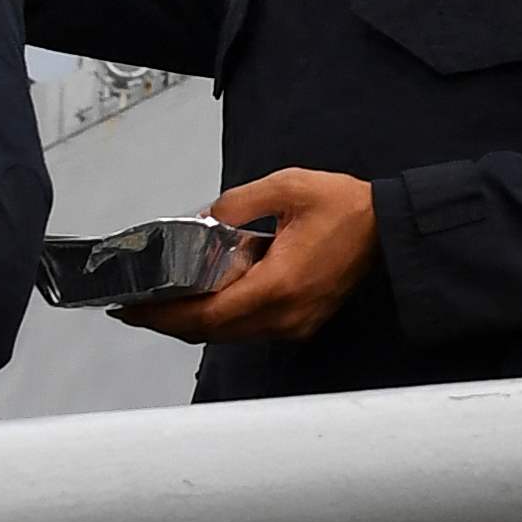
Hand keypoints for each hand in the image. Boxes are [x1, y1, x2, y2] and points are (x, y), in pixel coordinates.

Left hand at [123, 167, 377, 344]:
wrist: (389, 228)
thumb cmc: (347, 207)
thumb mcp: (286, 186)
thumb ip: (235, 204)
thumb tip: (201, 221)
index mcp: (279, 285)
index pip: (206, 315)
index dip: (163, 316)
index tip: (132, 309)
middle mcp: (285, 315)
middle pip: (211, 332)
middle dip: (168, 321)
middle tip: (134, 307)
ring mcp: (294, 324)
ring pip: (229, 334)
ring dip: (194, 322)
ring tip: (162, 302)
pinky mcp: (300, 323)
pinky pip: (249, 329)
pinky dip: (220, 319)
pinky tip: (204, 299)